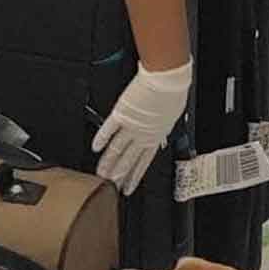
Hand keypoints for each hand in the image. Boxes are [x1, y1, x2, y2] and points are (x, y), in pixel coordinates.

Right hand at [91, 59, 192, 194]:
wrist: (167, 82)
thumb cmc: (173, 93)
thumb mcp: (171, 114)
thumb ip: (161, 123)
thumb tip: (159, 126)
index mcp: (155, 136)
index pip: (144, 162)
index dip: (135, 177)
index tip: (128, 187)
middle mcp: (142, 135)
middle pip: (128, 160)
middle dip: (119, 176)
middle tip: (111, 186)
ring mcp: (131, 126)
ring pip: (117, 149)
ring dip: (108, 163)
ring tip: (101, 174)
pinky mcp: (121, 114)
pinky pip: (109, 129)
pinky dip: (101, 139)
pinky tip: (95, 148)